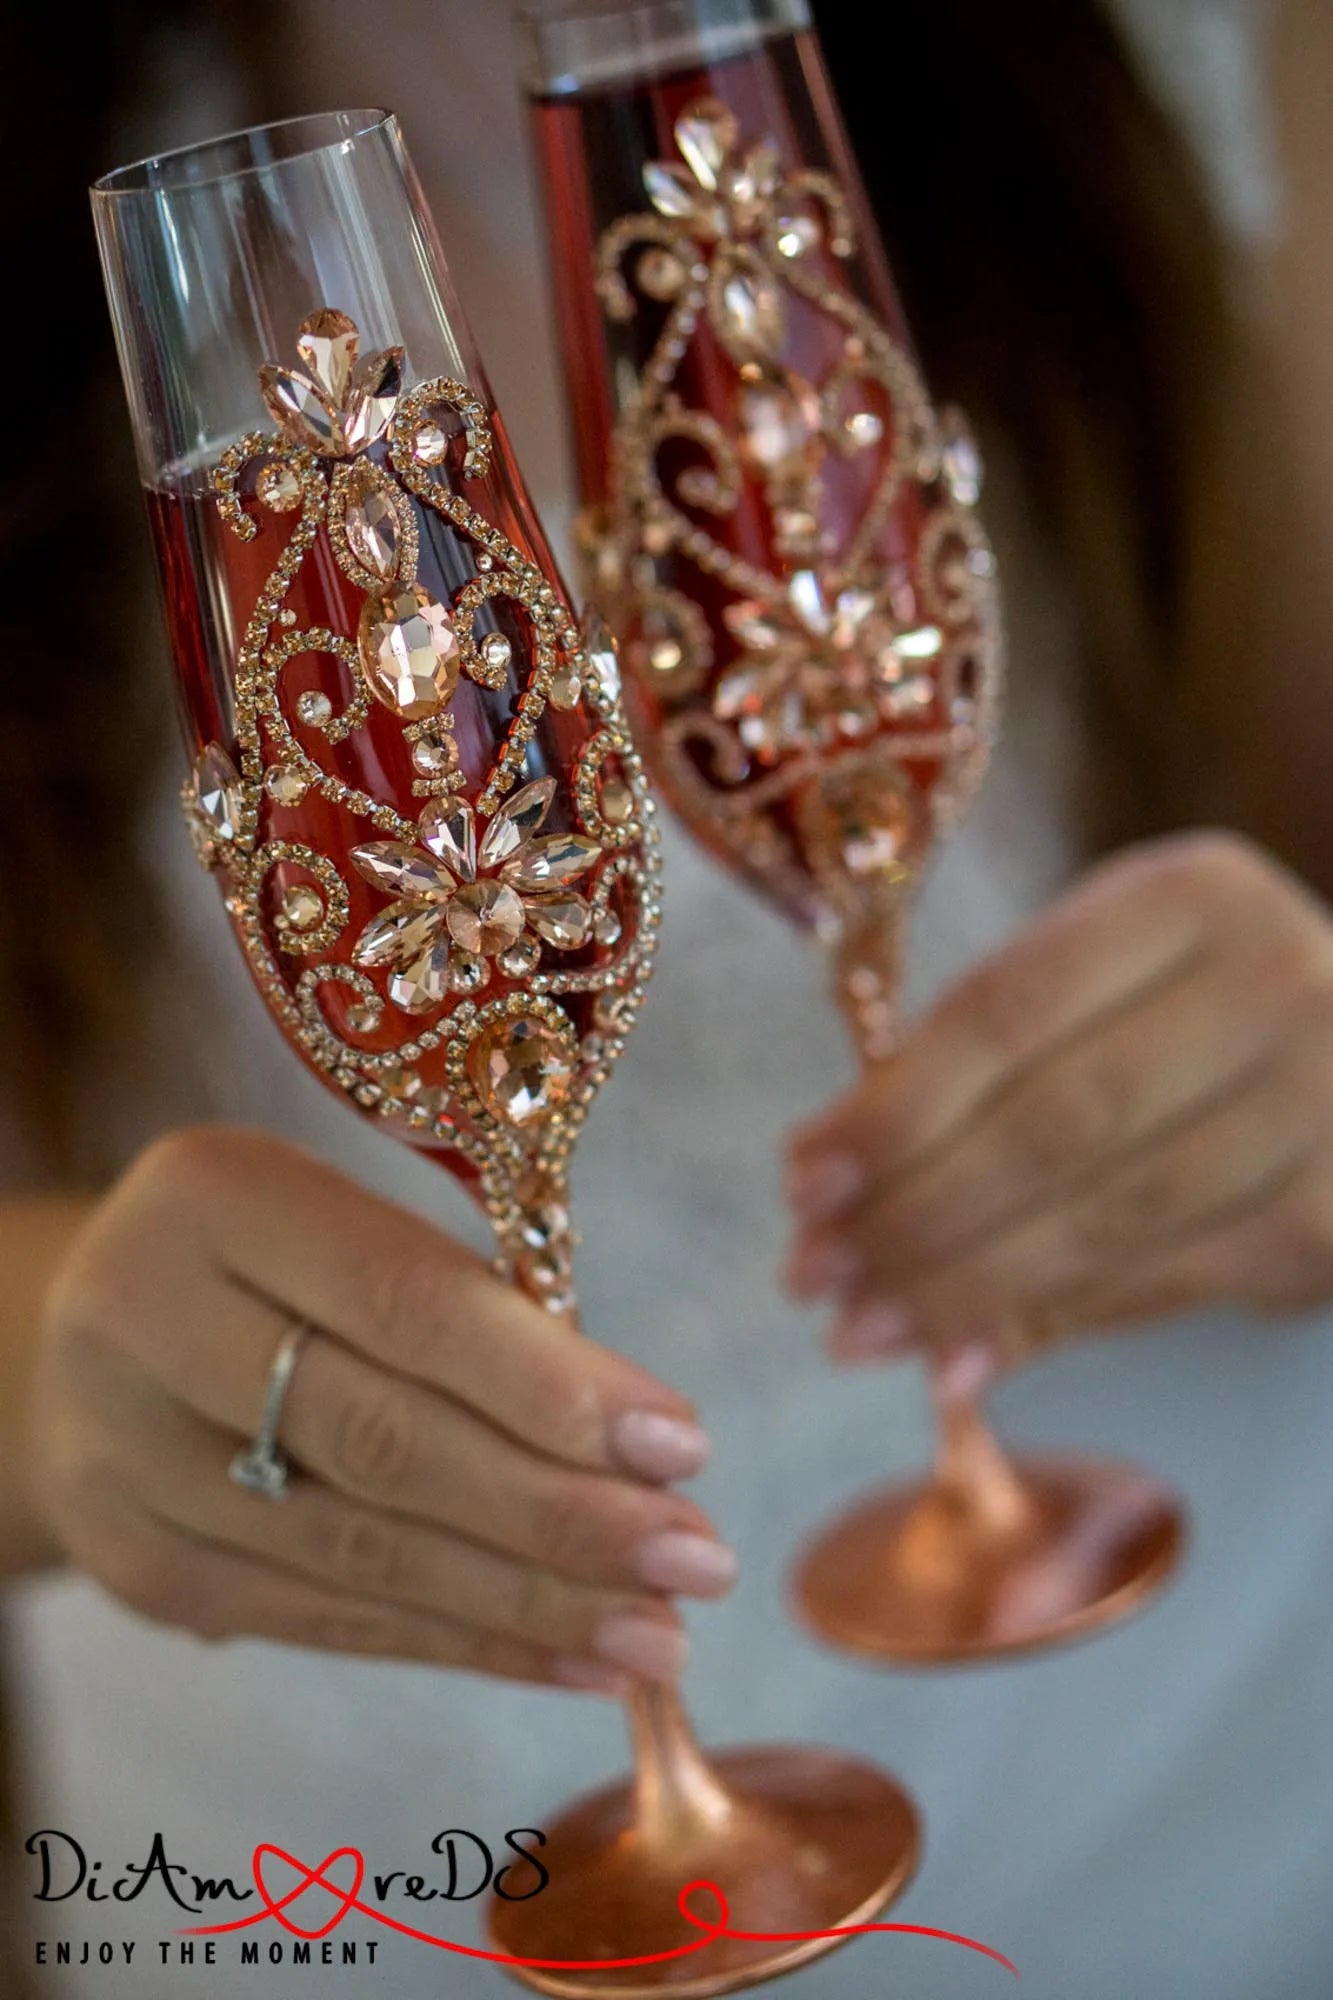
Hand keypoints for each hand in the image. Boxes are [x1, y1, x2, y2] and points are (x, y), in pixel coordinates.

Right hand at [33, 1128, 734, 1692]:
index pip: (406, 1304)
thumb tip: (647, 1444)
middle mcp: (147, 1321)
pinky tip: (571, 1658)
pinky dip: (464, 1643)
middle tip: (697, 1559)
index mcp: (217, 1198)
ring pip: (362, 1550)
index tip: (682, 1446)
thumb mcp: (345, 1225)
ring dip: (530, 1602)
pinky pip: (328, 1619)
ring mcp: (129, 1457)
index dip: (550, 1385)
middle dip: (561, 1514)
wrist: (89, 1335)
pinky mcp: (139, 1569)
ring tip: (659, 1634)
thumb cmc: (274, 1263)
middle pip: (385, 1440)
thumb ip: (467, 1307)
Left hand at [785, 833, 1332, 1374]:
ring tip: (859, 1329)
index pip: (1009, 1011)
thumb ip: (974, 1065)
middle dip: (914, 1211)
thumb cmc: (1183, 1012)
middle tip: (811, 1276)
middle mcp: (1276, 987)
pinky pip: (1163, 1284)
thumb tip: (823, 1191)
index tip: (800, 1182)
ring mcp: (1323, 1107)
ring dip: (964, 1286)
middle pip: (1055, 1121)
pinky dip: (1050, 1325)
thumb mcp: (1095, 985)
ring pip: (1106, 1216)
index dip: (895, 1106)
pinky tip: (961, 1359)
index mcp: (1191, 897)